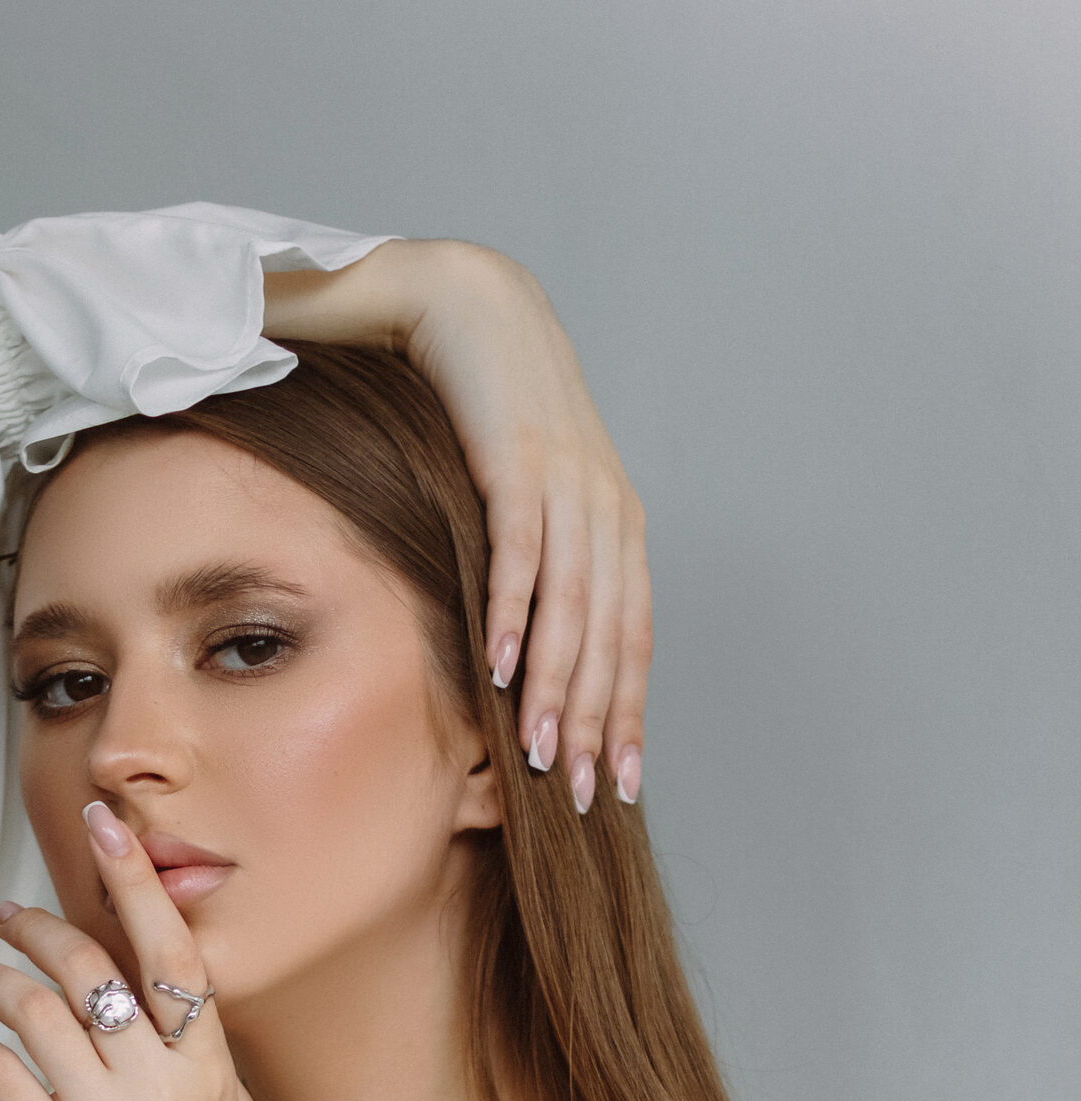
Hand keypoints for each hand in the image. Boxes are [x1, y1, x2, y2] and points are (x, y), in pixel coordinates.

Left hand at [0, 802, 255, 1100]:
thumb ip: (199, 1061)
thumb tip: (163, 991)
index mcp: (211, 1073)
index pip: (174, 955)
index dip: (137, 884)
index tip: (105, 827)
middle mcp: (166, 1090)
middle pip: (93, 969)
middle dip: (37, 928)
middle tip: (2, 916)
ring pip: (36, 1013)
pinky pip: (2, 1076)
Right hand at [263, 239, 650, 812]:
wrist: (469, 303)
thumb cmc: (490, 409)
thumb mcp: (528, 495)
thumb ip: (536, 564)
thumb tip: (516, 651)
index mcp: (616, 530)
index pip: (632, 640)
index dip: (626, 715)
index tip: (618, 784)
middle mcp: (605, 513)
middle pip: (609, 639)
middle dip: (596, 723)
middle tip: (583, 797)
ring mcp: (567, 486)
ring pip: (572, 609)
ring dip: (556, 689)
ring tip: (539, 755)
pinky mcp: (518, 459)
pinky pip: (521, 552)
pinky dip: (514, 613)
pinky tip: (501, 669)